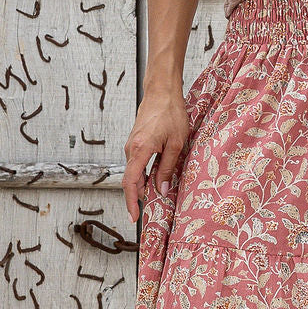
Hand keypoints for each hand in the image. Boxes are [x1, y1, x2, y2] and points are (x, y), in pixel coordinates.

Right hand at [122, 89, 189, 221]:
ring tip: (157, 194)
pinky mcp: (135, 141)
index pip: (131, 182)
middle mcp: (131, 148)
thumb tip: (162, 190)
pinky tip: (156, 177)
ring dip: (143, 184)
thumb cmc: (171, 113)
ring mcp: (132, 144)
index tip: (133, 217)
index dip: (132, 202)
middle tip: (152, 208)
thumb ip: (167, 168)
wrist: (162, 91)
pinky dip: (144, 173)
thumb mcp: (176, 144)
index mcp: (140, 150)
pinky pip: (137, 162)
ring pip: (135, 171)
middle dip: (139, 196)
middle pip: (131, 179)